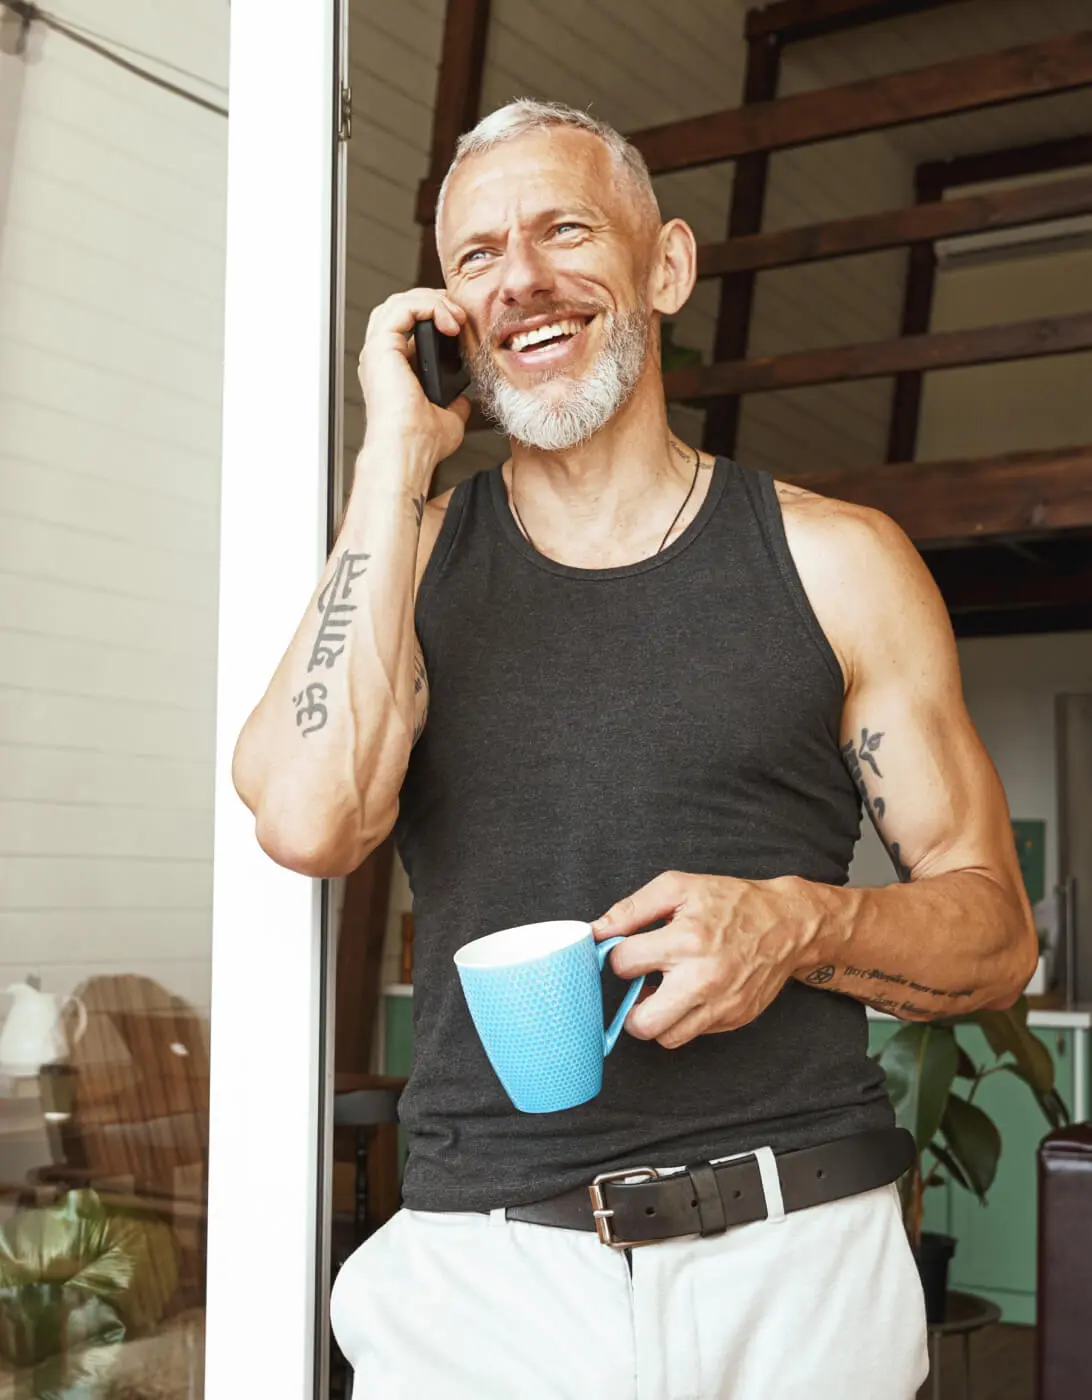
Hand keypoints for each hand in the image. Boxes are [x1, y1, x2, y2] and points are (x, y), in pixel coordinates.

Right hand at [358, 288, 470, 465]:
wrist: (410, 452)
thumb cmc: (421, 443)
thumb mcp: (448, 418)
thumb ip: (454, 404)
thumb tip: (463, 400)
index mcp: (392, 369)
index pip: (408, 324)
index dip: (435, 315)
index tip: (462, 325)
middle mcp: (381, 357)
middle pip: (400, 306)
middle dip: (434, 302)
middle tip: (460, 315)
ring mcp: (377, 350)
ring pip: (400, 301)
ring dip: (433, 302)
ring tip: (456, 317)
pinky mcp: (381, 347)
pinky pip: (403, 307)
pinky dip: (429, 306)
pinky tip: (449, 322)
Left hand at [590, 871, 813, 1047]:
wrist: (788, 923)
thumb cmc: (732, 902)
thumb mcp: (678, 887)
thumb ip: (632, 909)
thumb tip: (596, 930)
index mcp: (686, 940)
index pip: (623, 964)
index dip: (619, 956)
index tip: (629, 950)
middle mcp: (703, 979)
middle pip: (642, 1023)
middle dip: (630, 1008)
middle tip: (638, 988)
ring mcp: (721, 1005)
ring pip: (668, 1037)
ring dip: (657, 1018)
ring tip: (663, 992)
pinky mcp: (734, 1018)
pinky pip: (695, 1033)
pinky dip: (685, 1017)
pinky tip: (689, 992)